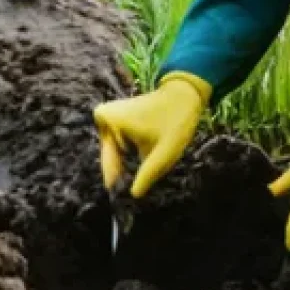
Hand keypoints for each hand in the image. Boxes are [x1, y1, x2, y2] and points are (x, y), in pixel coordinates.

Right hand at [93, 72, 211, 197]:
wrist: (185, 94)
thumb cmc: (176, 120)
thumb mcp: (164, 152)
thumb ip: (147, 174)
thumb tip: (134, 195)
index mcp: (107, 120)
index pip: (108, 162)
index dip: (119, 179)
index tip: (124, 195)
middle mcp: (104, 117)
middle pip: (113, 158)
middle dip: (129, 168)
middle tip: (143, 179)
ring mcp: (111, 117)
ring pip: (118, 153)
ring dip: (133, 161)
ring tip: (152, 156)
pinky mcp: (119, 119)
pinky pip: (122, 144)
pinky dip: (135, 152)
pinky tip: (150, 149)